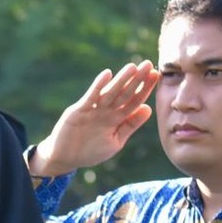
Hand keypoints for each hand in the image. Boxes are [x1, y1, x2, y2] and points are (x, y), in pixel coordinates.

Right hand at [29, 61, 160, 177]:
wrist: (65, 158)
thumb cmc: (90, 151)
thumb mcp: (115, 142)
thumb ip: (130, 126)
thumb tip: (148, 108)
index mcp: (117, 119)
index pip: (134, 101)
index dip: (145, 89)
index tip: (156, 76)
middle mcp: (107, 111)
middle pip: (125, 93)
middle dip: (137, 80)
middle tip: (148, 64)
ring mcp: (93, 110)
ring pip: (110, 92)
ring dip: (121, 79)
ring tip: (133, 66)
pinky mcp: (79, 111)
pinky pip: (90, 97)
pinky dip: (98, 86)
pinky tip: (107, 74)